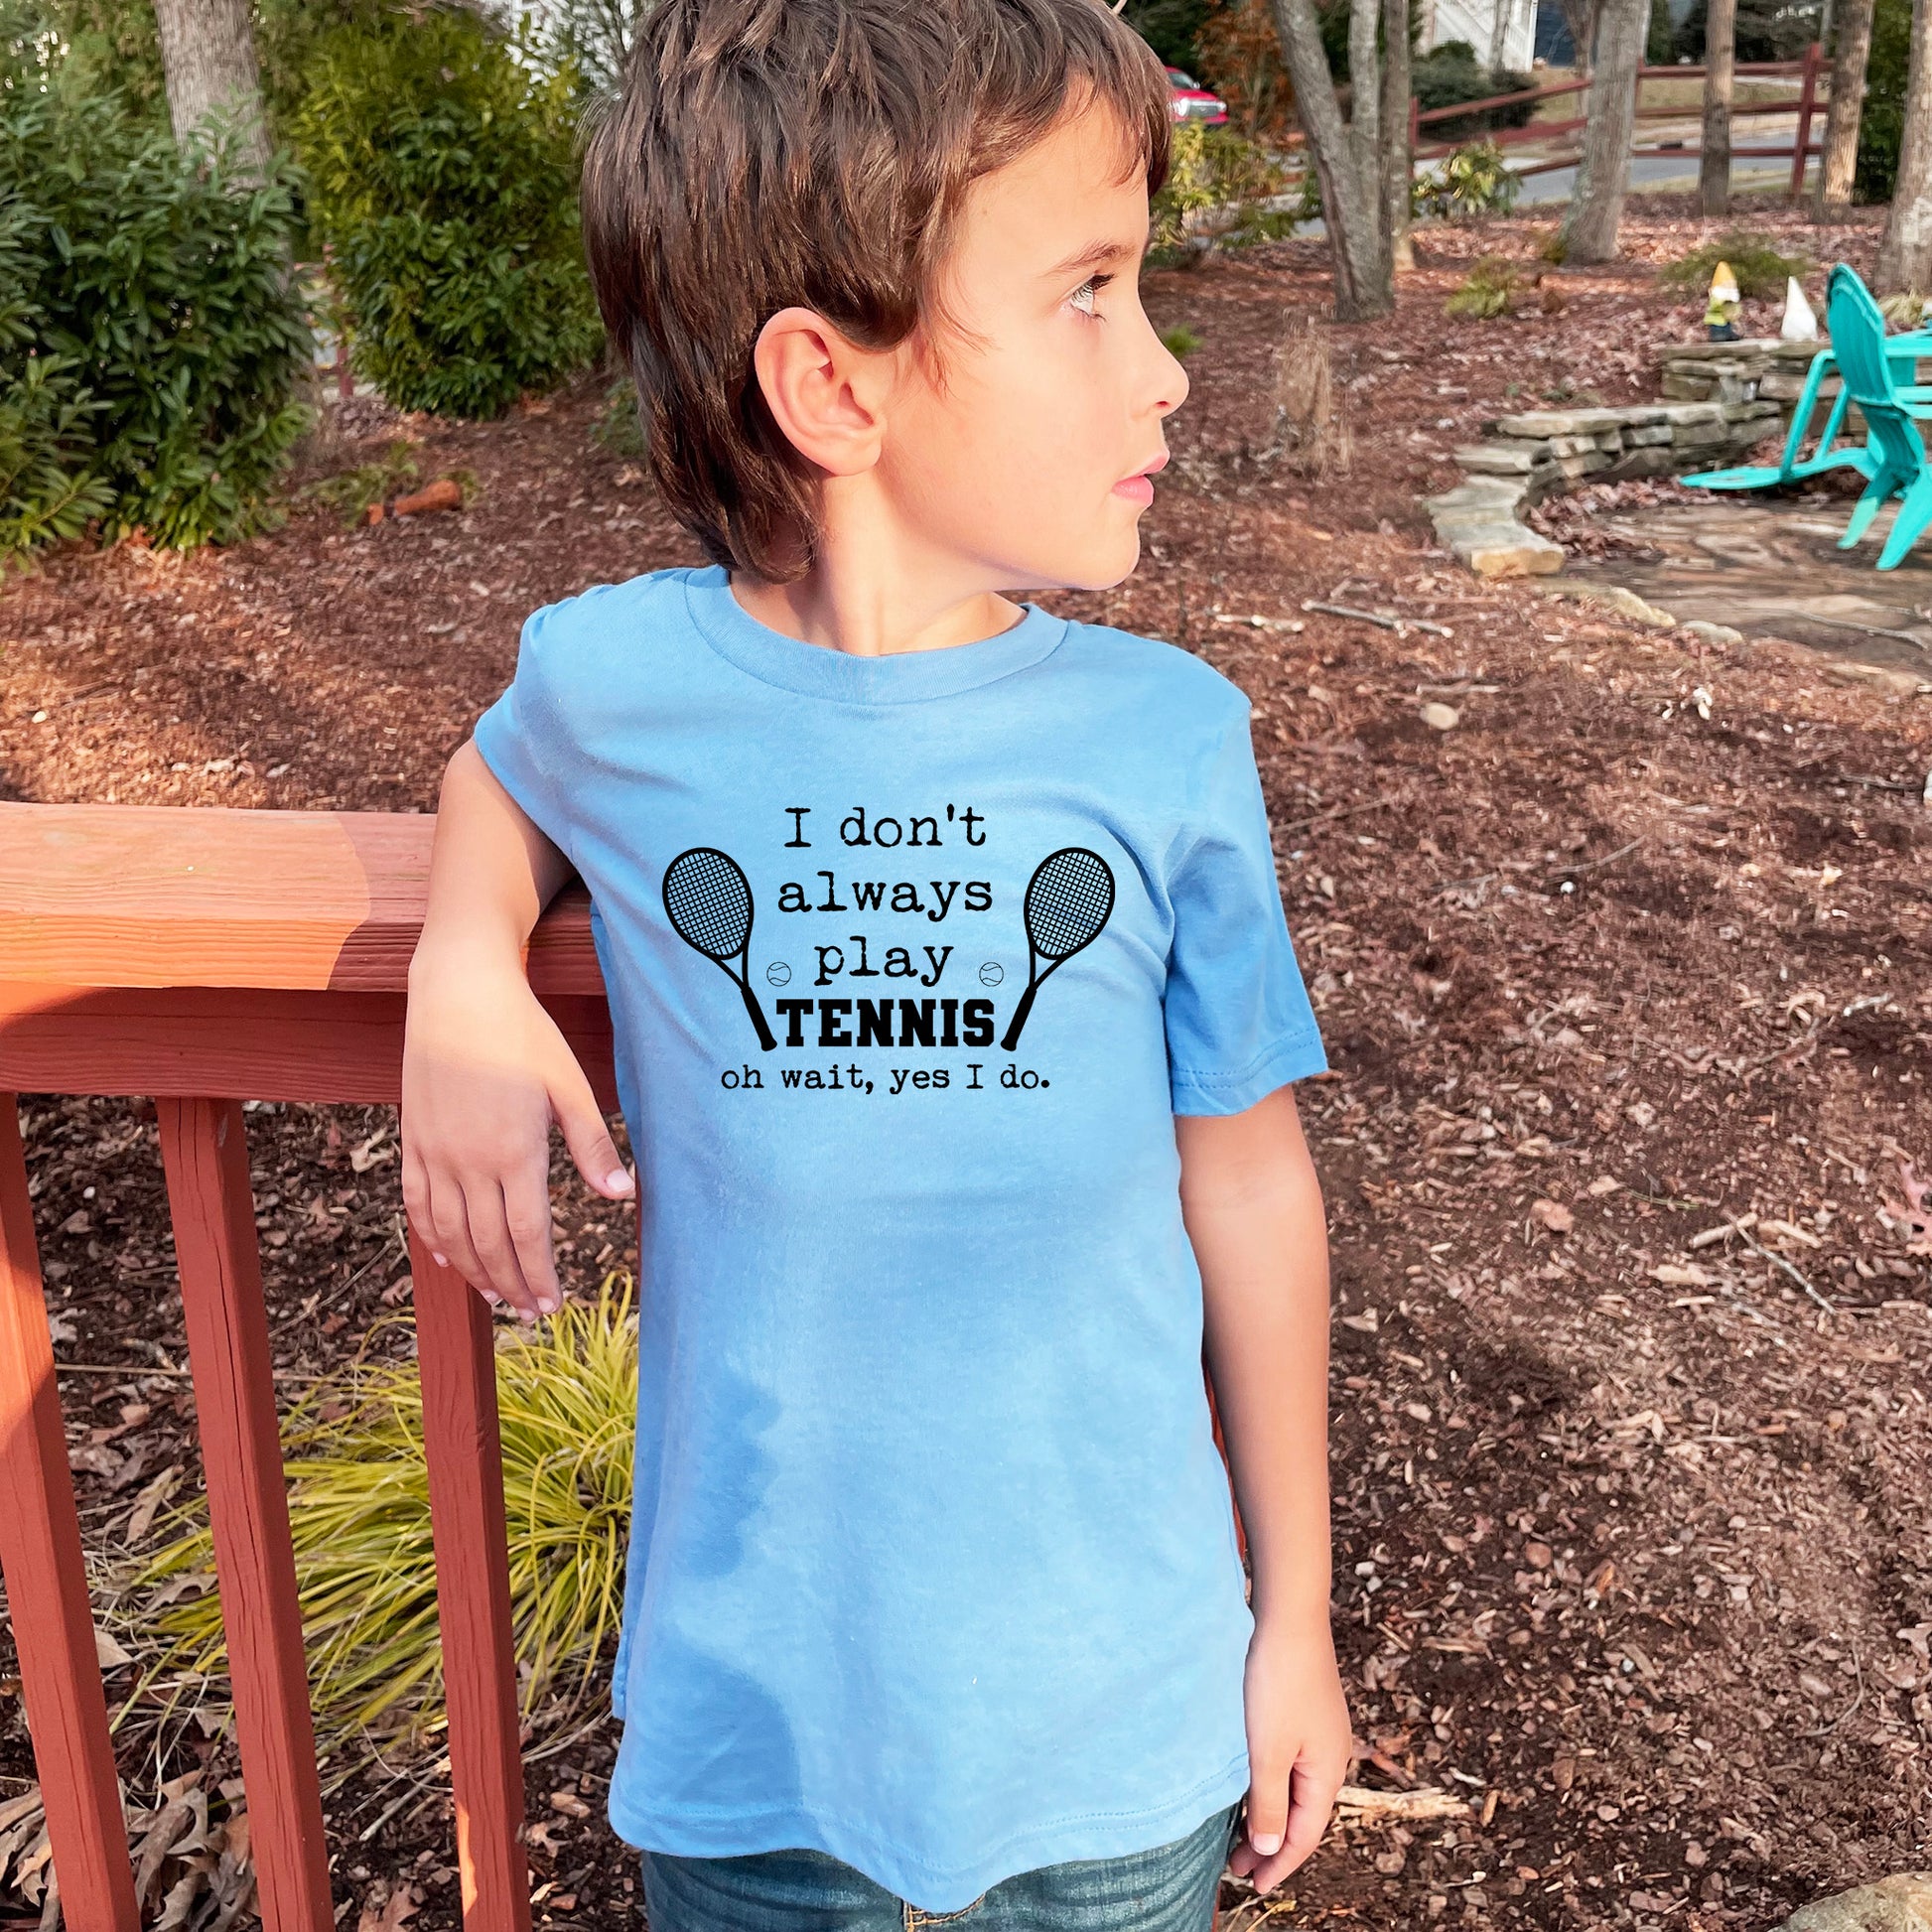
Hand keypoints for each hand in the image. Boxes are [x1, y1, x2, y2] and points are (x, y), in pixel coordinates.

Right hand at [401, 942, 632, 1320]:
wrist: (458, 993)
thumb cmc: (523, 1034)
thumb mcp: (569, 1084)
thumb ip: (593, 1143)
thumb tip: (623, 1194)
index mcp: (514, 1151)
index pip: (526, 1234)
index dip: (539, 1275)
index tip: (552, 1305)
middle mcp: (469, 1161)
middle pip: (487, 1243)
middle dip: (511, 1284)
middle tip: (530, 1313)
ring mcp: (434, 1153)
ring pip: (448, 1232)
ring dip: (472, 1270)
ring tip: (496, 1295)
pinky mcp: (412, 1140)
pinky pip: (416, 1203)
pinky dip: (430, 1236)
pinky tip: (445, 1256)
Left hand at [1227, 1611, 1351, 1893]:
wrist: (1287, 1617)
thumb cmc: (1277, 1682)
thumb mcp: (1267, 1750)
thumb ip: (1268, 1802)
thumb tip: (1270, 1849)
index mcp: (1328, 1771)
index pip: (1304, 1834)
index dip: (1279, 1863)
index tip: (1254, 1885)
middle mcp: (1330, 1756)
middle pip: (1302, 1814)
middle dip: (1271, 1843)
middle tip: (1236, 1867)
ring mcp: (1319, 1732)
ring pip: (1294, 1789)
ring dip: (1268, 1814)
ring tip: (1237, 1835)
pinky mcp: (1303, 1712)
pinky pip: (1289, 1764)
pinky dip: (1269, 1785)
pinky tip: (1249, 1786)